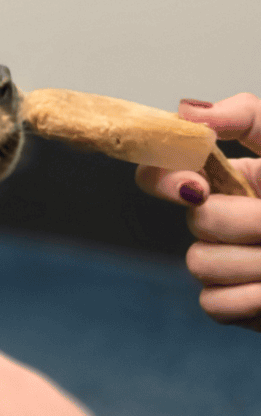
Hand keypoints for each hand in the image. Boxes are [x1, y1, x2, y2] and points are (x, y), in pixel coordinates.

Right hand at [136, 96, 260, 326]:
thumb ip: (247, 117)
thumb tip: (187, 111)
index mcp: (234, 178)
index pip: (163, 172)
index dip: (164, 178)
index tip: (198, 187)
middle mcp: (223, 219)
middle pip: (195, 221)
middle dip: (246, 223)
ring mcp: (227, 263)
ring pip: (201, 263)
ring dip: (255, 263)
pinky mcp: (236, 305)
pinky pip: (214, 303)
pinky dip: (250, 300)